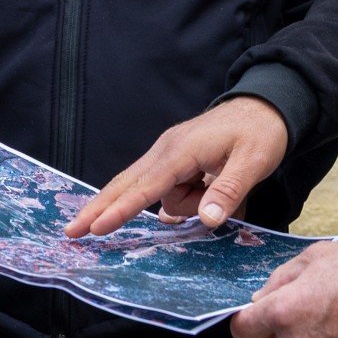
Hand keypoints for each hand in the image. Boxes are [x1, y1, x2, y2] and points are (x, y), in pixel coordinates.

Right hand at [65, 97, 288, 237]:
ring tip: (223, 185)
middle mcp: (167, 151)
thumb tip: (207, 220)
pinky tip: (211, 189)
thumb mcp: (254, 163)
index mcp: (181, 151)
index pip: (145, 187)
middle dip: (100, 208)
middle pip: (126, 185)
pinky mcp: (176, 160)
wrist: (266, 106)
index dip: (120, 210)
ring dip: (189, 204)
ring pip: (160, 195)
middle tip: (71, 232)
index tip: (95, 227)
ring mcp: (169, 155)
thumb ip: (229, 192)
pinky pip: (171, 189)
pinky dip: (188, 198)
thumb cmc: (260, 133)